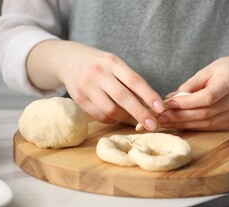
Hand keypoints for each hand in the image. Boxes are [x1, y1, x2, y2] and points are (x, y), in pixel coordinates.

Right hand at [27, 40, 163, 130]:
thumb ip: (129, 81)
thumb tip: (150, 105)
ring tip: (132, 117)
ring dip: (125, 117)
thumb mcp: (115, 65)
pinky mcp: (78, 99)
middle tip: (153, 125)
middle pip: (122, 97)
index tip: (160, 108)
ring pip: (110, 110)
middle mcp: (98, 73)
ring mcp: (86, 86)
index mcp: (112, 62)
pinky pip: (100, 115)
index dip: (149, 95)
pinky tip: (116, 115)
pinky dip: (112, 119)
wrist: (68, 60)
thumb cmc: (100, 65)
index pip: (134, 80)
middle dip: (140, 113)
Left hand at [157, 56, 228, 130]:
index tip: (169, 104)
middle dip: (180, 116)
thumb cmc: (222, 71)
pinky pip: (211, 127)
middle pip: (205, 113)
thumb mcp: (205, 72)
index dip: (186, 103)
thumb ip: (188, 86)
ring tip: (167, 122)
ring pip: (207, 123)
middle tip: (162, 117)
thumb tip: (169, 100)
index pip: (207, 97)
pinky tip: (180, 125)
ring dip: (184, 124)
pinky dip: (194, 127)